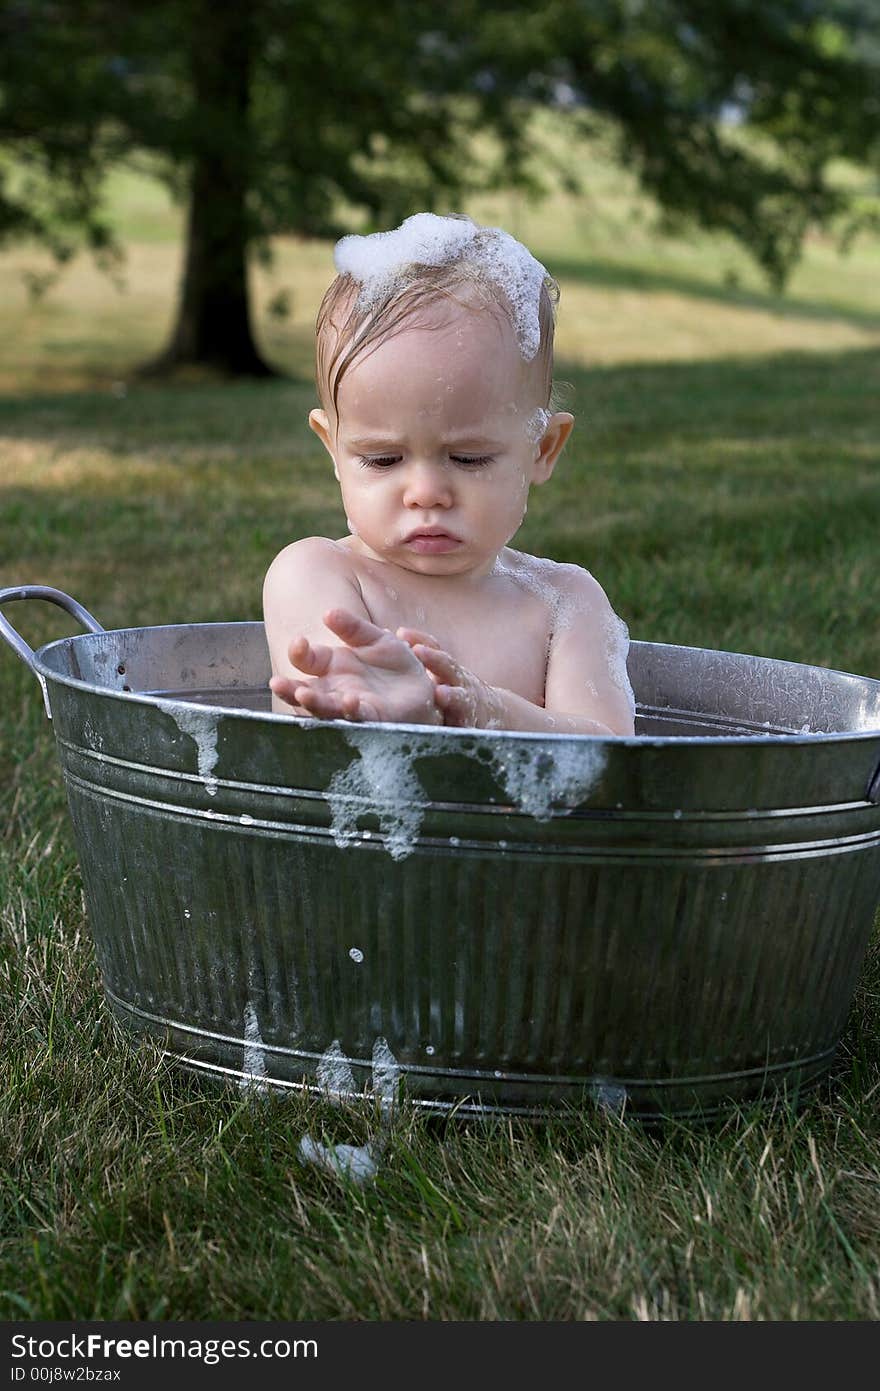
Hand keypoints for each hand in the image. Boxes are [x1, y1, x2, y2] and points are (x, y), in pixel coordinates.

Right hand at [270, 608, 441, 724]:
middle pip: (305, 692)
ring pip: (326, 708)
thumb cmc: (396, 664)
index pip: (306, 660)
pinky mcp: (374, 718)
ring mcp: (352, 705)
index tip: (299, 642)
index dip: (298, 652)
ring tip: (303, 694)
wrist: (425, 687)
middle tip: (277, 684)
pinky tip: (350, 700)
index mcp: (332, 666)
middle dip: (290, 690)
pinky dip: (352, 710)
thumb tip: (328, 613)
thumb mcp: (375, 638)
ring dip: (313, 703)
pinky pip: (359, 717)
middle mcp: (336, 688)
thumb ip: (353, 627)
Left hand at [397, 627, 500, 727]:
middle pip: (448, 667)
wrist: (489, 711)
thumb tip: (384, 635)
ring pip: (460, 696)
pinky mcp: (469, 723)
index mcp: (445, 667)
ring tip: (440, 693)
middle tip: (418, 651)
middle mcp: (457, 680)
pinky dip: (462, 722)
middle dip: (434, 659)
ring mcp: (465, 701)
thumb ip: (418, 658)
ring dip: (451, 695)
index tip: (402, 633)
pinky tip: (456, 724)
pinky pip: (465, 723)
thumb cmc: (454, 689)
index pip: (434, 648)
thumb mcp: (439, 672)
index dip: (419, 640)